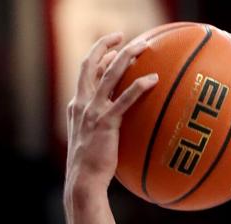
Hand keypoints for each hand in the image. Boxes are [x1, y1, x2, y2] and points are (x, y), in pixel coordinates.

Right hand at [65, 32, 157, 194]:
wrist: (84, 180)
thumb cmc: (93, 165)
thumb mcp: (93, 139)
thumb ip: (103, 125)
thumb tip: (122, 121)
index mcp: (77, 105)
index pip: (86, 73)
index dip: (99, 58)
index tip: (113, 50)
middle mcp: (81, 103)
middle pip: (90, 64)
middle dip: (105, 46)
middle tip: (122, 35)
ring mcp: (92, 111)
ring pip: (109, 74)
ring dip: (126, 57)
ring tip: (143, 47)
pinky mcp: (106, 122)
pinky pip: (125, 99)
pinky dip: (139, 86)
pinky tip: (154, 79)